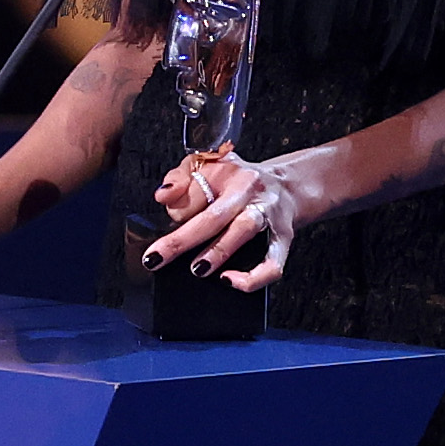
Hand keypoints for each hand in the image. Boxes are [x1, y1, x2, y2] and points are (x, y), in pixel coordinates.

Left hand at [140, 149, 323, 293]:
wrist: (288, 186)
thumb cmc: (240, 180)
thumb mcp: (207, 165)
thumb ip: (179, 178)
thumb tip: (162, 197)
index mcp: (229, 173)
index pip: (196, 191)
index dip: (177, 210)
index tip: (166, 224)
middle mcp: (250, 192)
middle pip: (215, 215)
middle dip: (182, 240)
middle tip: (156, 258)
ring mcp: (268, 216)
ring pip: (243, 231)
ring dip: (217, 252)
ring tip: (197, 269)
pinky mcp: (284, 239)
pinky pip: (272, 263)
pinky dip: (252, 277)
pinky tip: (230, 280)